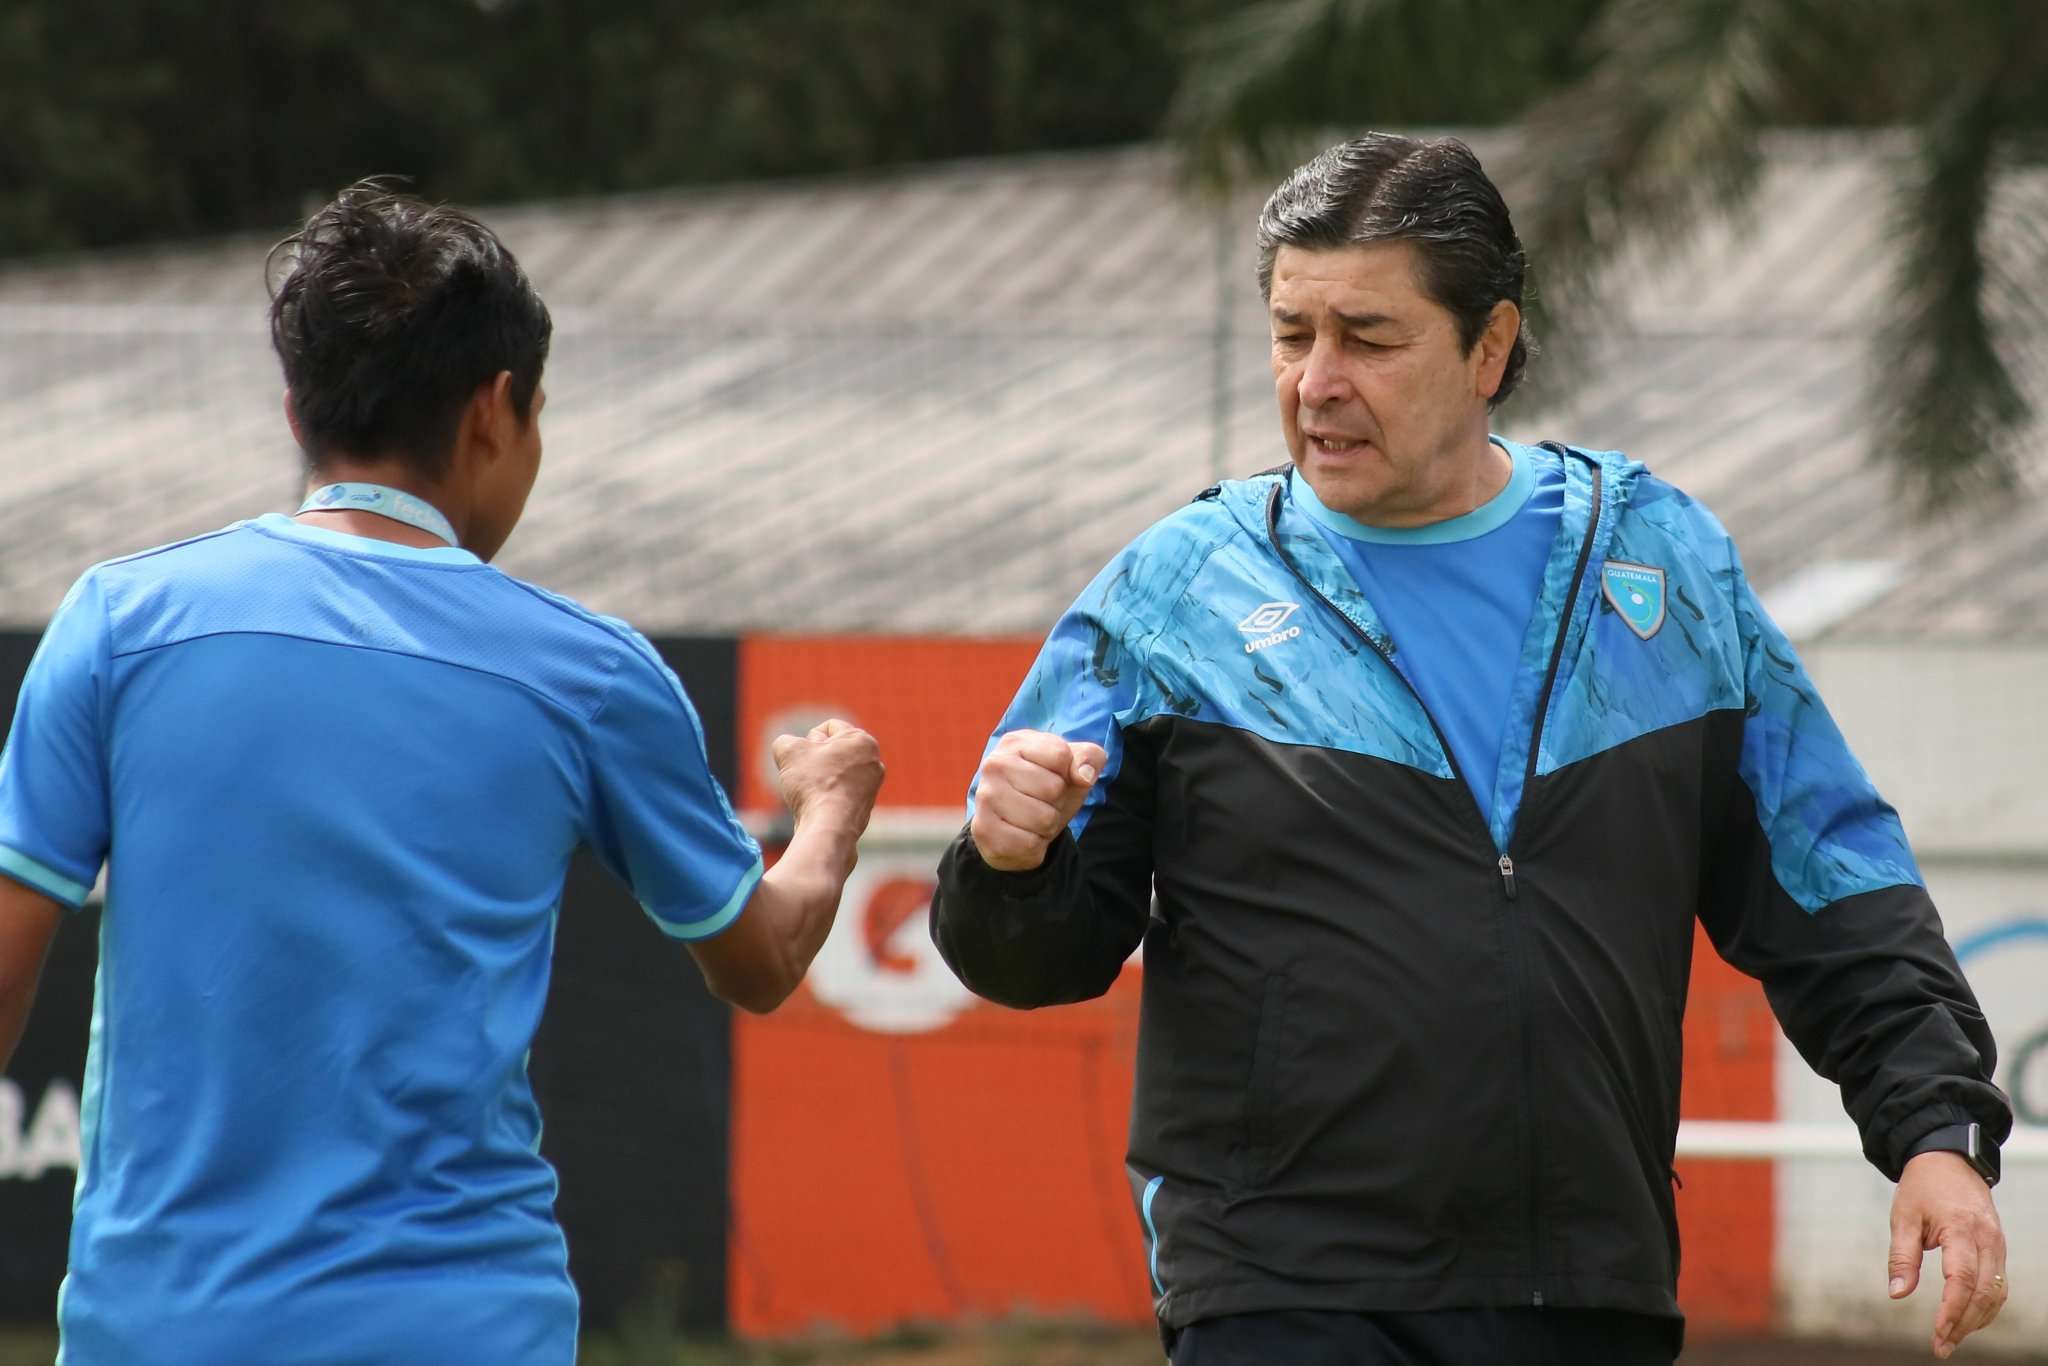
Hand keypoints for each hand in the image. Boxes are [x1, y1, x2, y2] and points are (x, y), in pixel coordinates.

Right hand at [771, 719, 883, 835]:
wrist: (829, 828)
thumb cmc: (814, 784)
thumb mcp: (788, 750)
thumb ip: (785, 741)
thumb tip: (789, 750)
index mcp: (864, 741)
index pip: (828, 728)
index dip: (808, 742)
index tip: (806, 759)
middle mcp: (874, 763)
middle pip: (832, 752)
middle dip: (814, 761)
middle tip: (806, 775)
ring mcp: (872, 789)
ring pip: (833, 774)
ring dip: (817, 780)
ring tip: (810, 793)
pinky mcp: (863, 809)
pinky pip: (836, 795)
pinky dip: (824, 798)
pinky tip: (817, 807)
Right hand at [969, 729, 1107, 871]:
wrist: (1015, 827)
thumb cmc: (1047, 788)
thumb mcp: (1074, 768)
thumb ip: (1089, 758)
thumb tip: (1084, 776)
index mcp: (1016, 742)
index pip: (1061, 756)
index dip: (1067, 773)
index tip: (1053, 776)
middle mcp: (994, 764)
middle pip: (1053, 788)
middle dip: (1057, 802)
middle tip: (1041, 802)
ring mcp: (985, 796)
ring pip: (1043, 819)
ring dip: (1047, 826)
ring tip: (1032, 820)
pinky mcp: (983, 830)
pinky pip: (1029, 844)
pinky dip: (1034, 846)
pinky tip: (1021, 836)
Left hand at [1888, 1151, 2007, 1357]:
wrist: (1949, 1159)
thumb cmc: (1922, 1187)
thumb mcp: (1903, 1216)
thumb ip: (1902, 1256)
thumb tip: (1898, 1294)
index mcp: (1961, 1229)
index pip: (1962, 1279)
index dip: (1952, 1310)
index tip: (1938, 1332)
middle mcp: (1987, 1239)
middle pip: (1984, 1293)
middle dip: (1964, 1324)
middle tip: (1941, 1346)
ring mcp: (1998, 1244)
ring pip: (1996, 1293)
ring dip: (1977, 1320)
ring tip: (1950, 1338)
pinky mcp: (1998, 1247)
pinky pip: (1999, 1284)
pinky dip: (1986, 1306)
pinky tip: (1967, 1319)